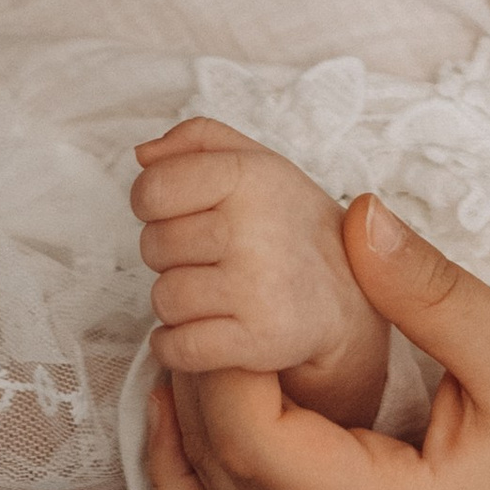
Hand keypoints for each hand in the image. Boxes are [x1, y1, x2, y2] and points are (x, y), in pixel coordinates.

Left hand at [134, 119, 388, 425]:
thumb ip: (196, 140)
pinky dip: (174, 346)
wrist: (347, 293)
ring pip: (164, 299)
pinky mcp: (258, 340)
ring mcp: (256, 287)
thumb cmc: (287, 222)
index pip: (153, 189)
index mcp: (249, 175)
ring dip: (176, 302)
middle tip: (204, 256)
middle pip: (153, 246)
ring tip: (208, 291)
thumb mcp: (255, 161)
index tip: (174, 213)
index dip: (151, 204)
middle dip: (168, 255)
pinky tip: (196, 331)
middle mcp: (254, 227)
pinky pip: (178, 348)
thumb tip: (143, 156)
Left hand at [147, 198, 489, 489]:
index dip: (219, 359)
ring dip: (184, 422)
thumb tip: (350, 211)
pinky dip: (193, 474)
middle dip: (195, 373)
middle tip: (194, 281)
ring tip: (185, 330)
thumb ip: (426, 287)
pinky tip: (189, 404)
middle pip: (219, 472)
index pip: (254, 444)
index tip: (221, 279)